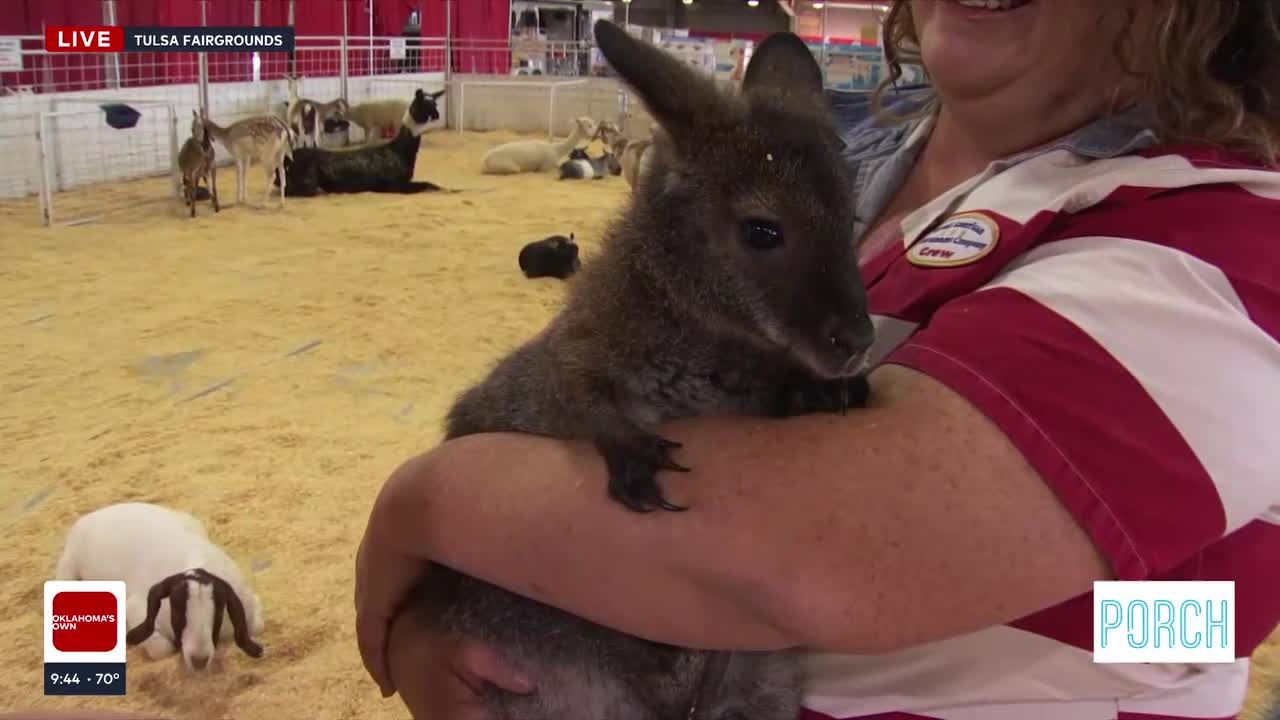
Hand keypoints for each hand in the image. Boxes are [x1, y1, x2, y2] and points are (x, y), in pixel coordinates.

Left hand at [354, 451, 533, 700]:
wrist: (432, 496)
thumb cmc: (464, 491)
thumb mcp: (474, 495)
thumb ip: (490, 500)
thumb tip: (524, 489)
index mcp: (402, 515)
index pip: (400, 553)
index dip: (408, 575)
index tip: (418, 593)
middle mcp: (381, 545)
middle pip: (380, 586)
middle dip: (387, 610)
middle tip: (397, 638)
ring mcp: (373, 573)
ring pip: (373, 615)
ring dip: (381, 640)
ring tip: (391, 666)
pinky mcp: (374, 600)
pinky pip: (371, 637)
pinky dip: (377, 659)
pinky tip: (385, 681)